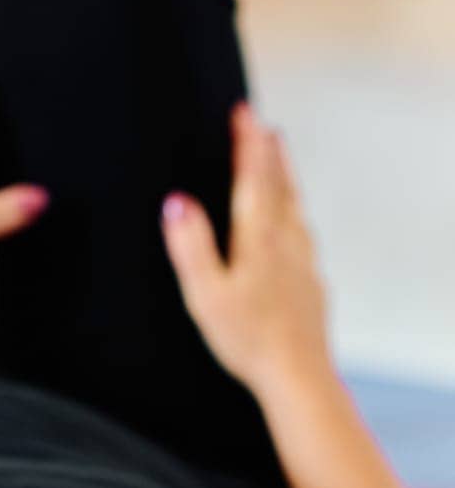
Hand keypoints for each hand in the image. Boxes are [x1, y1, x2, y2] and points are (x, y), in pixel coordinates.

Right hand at [161, 104, 333, 398]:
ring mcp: (304, 260)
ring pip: (295, 205)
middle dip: (268, 151)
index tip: (243, 112)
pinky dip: (293, 212)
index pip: (253, 176)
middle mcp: (287, 241)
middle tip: (262, 125)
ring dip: (285, 177)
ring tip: (279, 158)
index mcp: (259, 237)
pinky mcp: (311, 282)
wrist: (298, 375)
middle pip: (279, 183)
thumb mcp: (206, 295)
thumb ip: (191, 245)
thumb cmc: (248, 339)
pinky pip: (302, 232)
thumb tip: (176, 202)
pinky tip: (293, 223)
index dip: (247, 142)